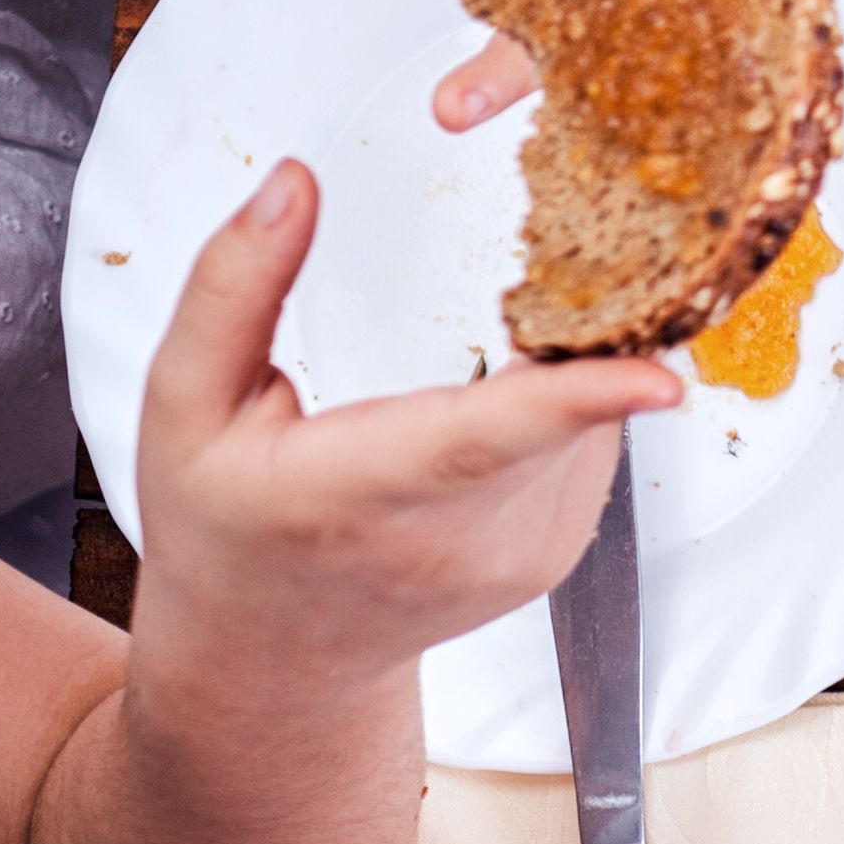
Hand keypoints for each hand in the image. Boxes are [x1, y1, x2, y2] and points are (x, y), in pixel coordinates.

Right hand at [124, 161, 677, 695]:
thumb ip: (233, 288)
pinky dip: (567, 408)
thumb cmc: (223, 526)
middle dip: (582, 322)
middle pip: (557, 407)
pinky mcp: (560, 550)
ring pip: (588, 418)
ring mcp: (519, 554)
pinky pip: (592, 445)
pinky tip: (504, 408)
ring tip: (496, 354)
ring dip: (562, 365)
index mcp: (351, 493)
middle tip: (575, 254)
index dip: (578, 400)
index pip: (480, 442)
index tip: (658, 374)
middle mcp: (452, 537)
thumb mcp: (185, 407)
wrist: (273, 659)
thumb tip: (293, 183)